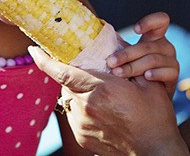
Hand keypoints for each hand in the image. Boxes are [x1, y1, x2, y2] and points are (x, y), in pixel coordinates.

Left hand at [30, 46, 188, 155]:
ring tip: (100, 95)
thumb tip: (114, 44)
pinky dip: (82, 108)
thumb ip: (128, 63)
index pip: (63, 72)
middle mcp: (88, 107)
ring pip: (69, 99)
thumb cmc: (155, 116)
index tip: (34, 50)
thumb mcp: (147, 83)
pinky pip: (74, 115)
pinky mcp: (82, 136)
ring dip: (78, 92)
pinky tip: (101, 110)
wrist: (154, 151)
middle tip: (89, 74)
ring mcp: (83, 124)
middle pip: (67, 84)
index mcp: (102, 89)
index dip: (45, 60)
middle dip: (73, 75)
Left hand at [107, 12, 178, 97]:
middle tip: (110, 62)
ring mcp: (171, 60)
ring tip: (119, 73)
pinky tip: (146, 77)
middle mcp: (165, 46)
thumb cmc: (134, 71)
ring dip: (134, 67)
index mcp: (155, 37)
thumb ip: (119, 46)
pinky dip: (155, 74)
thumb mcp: (128, 56)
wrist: (148, 97)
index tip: (135, 30)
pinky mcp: (174, 74)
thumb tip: (97, 37)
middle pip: (147, 46)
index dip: (150, 22)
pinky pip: (167, 72)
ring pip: (153, 59)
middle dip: (127, 54)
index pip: (160, 21)